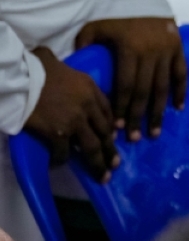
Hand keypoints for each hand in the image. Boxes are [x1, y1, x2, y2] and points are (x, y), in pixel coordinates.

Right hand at [24, 48, 118, 181]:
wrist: (22, 77)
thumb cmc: (36, 66)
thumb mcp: (62, 64)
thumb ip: (71, 74)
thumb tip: (62, 70)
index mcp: (91, 88)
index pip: (108, 112)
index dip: (111, 127)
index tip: (113, 138)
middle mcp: (88, 106)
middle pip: (105, 132)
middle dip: (111, 150)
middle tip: (115, 165)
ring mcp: (75, 121)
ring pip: (92, 147)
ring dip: (98, 163)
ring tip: (102, 176)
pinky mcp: (58, 133)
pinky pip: (64, 152)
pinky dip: (62, 159)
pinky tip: (59, 163)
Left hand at [75, 18, 186, 141]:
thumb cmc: (117, 12)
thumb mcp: (96, 25)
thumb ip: (86, 42)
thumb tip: (78, 62)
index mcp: (130, 50)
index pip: (126, 86)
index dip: (122, 107)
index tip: (118, 127)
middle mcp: (151, 54)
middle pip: (144, 92)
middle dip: (138, 117)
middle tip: (135, 138)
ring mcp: (167, 52)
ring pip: (163, 87)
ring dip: (159, 111)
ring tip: (155, 131)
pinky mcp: (179, 49)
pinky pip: (182, 74)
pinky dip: (181, 91)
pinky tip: (178, 108)